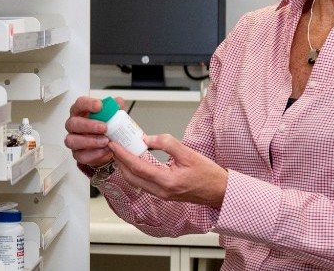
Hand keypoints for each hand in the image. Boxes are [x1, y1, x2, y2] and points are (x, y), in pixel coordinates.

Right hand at [64, 95, 114, 167]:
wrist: (106, 146)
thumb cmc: (104, 128)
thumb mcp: (111, 116)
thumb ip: (114, 108)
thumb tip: (118, 101)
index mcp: (80, 112)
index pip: (79, 104)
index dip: (88, 104)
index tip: (99, 106)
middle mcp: (74, 125)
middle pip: (73, 123)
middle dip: (89, 125)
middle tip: (104, 127)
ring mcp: (73, 140)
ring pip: (72, 140)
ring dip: (90, 141)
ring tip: (105, 141)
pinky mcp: (77, 154)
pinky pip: (81, 155)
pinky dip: (94, 153)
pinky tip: (105, 150)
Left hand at [109, 134, 227, 207]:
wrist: (219, 191)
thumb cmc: (208, 174)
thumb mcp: (188, 153)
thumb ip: (166, 143)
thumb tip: (147, 139)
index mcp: (167, 181)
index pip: (137, 167)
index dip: (123, 155)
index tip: (114, 145)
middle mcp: (161, 191)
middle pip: (131, 176)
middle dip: (119, 161)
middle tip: (114, 146)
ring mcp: (161, 194)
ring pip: (136, 181)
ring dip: (126, 167)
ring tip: (123, 152)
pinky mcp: (163, 193)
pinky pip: (143, 183)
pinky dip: (136, 171)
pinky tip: (136, 160)